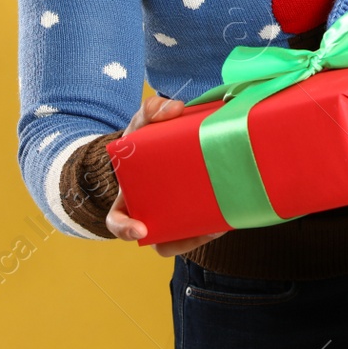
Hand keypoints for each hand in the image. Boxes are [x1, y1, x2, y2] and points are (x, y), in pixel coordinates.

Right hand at [105, 94, 227, 256]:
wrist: (166, 144)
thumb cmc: (147, 140)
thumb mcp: (143, 122)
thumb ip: (151, 110)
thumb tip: (175, 109)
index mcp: (129, 199)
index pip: (118, 222)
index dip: (125, 230)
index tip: (139, 230)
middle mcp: (151, 213)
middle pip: (160, 238)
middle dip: (179, 239)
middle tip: (198, 230)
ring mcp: (174, 217)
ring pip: (185, 237)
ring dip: (202, 235)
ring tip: (218, 224)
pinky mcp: (196, 213)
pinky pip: (205, 226)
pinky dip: (217, 223)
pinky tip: (229, 215)